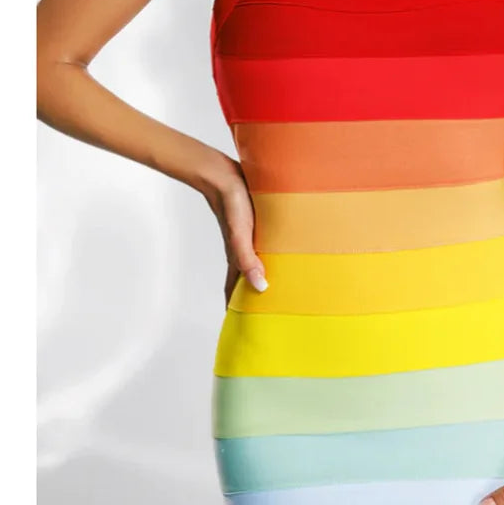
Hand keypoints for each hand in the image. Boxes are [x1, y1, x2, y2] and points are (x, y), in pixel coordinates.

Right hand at [202, 157, 267, 307]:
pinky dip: (269, 258)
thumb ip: (248, 260)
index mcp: (238, 259)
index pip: (235, 292)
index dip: (238, 310)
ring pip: (257, 265)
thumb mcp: (241, 234)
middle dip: (255, 299)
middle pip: (248, 281)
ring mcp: (249, 239)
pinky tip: (281, 256)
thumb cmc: (231, 204)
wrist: (222, 175)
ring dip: (265, 278)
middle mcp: (243, 252)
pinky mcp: (255, 225)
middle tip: (269, 316)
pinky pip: (263, 248)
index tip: (244, 329)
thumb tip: (260, 288)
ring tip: (280, 291)